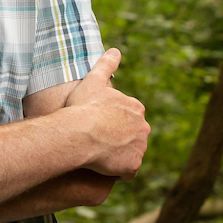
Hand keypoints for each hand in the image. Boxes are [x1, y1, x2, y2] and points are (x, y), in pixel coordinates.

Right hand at [64, 48, 149, 179]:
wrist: (79, 132)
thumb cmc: (84, 106)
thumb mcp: (93, 80)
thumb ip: (106, 65)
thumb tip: (115, 50)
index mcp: (136, 108)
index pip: (128, 118)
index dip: (112, 122)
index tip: (98, 124)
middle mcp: (144, 127)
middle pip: (132, 136)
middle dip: (119, 139)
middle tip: (98, 141)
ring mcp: (139, 148)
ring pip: (130, 154)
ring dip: (119, 155)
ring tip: (99, 155)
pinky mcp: (133, 166)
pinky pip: (127, 171)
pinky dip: (118, 171)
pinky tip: (103, 167)